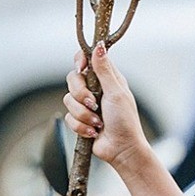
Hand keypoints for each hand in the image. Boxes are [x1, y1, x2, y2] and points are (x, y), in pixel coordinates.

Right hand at [63, 42, 148, 172]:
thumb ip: (104, 70)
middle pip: (72, 79)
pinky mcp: (79, 119)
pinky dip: (81, 126)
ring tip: (98, 123)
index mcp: (106, 78)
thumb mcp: (116, 92)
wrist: (122, 149)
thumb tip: (99, 46)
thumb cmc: (125, 121)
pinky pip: (68, 117)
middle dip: (80, 94)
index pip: (87, 59)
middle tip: (93, 104)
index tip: (82, 68)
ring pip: (68, 100)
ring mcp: (86, 104)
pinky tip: (94, 132)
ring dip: (83, 114)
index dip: (80, 61)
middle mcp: (95, 89)